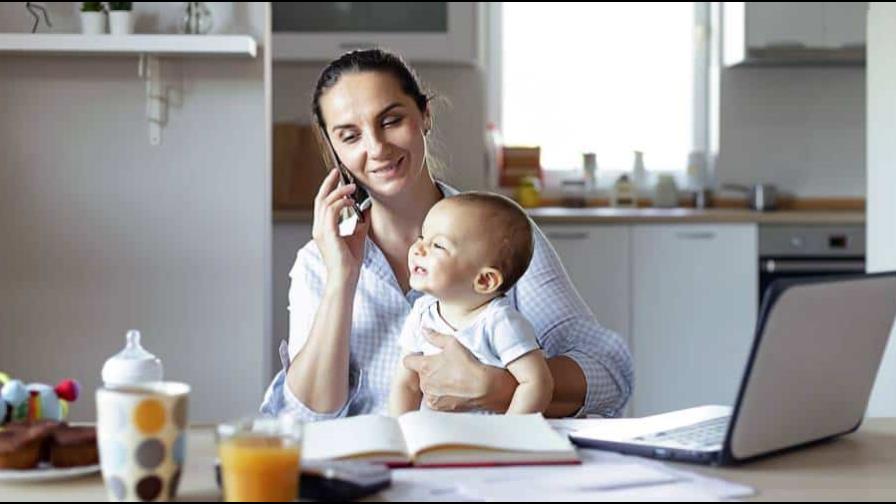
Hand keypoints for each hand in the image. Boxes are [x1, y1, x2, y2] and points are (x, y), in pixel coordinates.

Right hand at [312, 169, 369, 284]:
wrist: (345, 278)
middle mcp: (318, 228)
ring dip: (339, 192)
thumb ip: (360, 222)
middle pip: (320, 199)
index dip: (328, 189)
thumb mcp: (357, 237)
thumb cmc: (349, 262)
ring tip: (352, 188)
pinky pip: (331, 211)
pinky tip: (352, 202)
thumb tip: (366, 209)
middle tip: (337, 172)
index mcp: (323, 229)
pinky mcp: (327, 233)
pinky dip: (341, 203)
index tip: (337, 178)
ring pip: (326, 202)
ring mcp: (321, 231)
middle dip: (329, 184)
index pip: (322, 204)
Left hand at [402, 329, 516, 412]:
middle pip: (420, 375)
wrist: (485, 388)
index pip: (407, 361)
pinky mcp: (438, 407)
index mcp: (424, 366)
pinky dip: (441, 396)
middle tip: (446, 367)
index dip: (414, 358)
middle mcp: (424, 383)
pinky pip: (435, 399)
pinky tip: (454, 390)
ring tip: (452, 380)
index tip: (423, 358)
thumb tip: (423, 330)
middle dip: (429, 371)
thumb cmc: (470, 363)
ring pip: (427, 388)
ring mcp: (431, 396)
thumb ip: (435, 337)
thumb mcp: (453, 343)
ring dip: (435, 384)